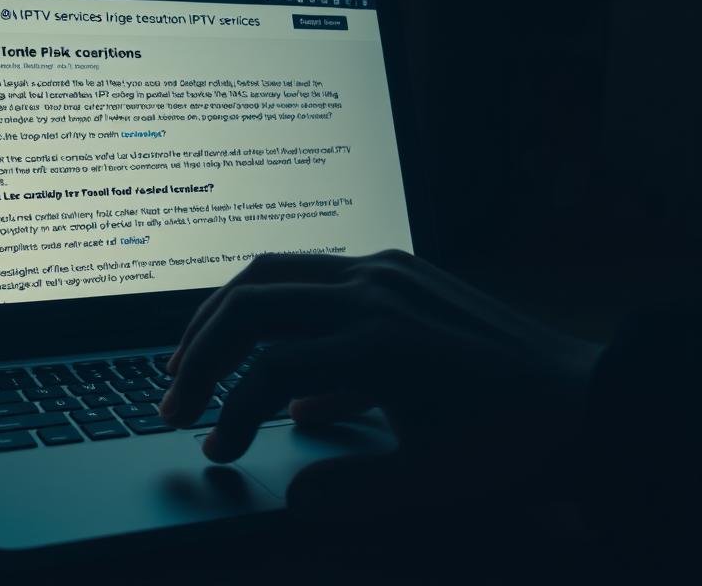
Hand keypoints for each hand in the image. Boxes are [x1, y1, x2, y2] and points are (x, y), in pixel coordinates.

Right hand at [160, 250, 602, 507]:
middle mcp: (373, 292)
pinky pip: (314, 272)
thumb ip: (352, 491)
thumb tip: (287, 493)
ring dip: (223, 312)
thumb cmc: (512, 438)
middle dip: (198, 351)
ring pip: (273, 270)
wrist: (586, 392)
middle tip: (171, 396)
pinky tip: (268, 349)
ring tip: (191, 354)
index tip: (217, 451)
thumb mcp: (433, 479)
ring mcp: (385, 270)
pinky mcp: (396, 264)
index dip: (228, 415)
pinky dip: (273, 305)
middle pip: (250, 303)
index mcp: (379, 343)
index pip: (266, 372)